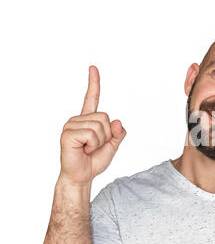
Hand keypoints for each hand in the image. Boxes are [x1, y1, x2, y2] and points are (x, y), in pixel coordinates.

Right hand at [59, 65, 126, 184]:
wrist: (82, 176)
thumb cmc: (94, 161)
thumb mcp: (112, 146)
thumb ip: (118, 133)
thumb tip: (118, 122)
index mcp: (88, 120)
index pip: (91, 98)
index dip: (94, 83)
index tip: (93, 68)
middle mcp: (78, 119)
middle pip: (105, 117)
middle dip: (106, 135)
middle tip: (94, 146)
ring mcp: (71, 125)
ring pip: (100, 126)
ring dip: (99, 141)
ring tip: (88, 148)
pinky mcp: (67, 133)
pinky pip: (91, 134)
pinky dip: (92, 145)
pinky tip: (83, 149)